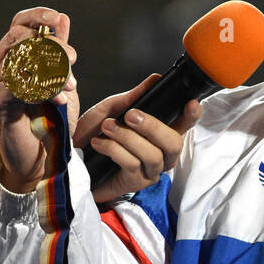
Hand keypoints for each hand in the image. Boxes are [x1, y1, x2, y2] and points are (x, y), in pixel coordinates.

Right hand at [0, 7, 78, 192]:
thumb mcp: (61, 78)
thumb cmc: (49, 116)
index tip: (57, 17)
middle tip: (73, 59)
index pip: (19, 23)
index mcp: (14, 54)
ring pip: (21, 61)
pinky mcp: (0, 103)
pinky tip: (58, 100)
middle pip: (20, 37)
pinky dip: (43, 92)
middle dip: (51, 45)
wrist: (39, 154)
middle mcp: (0, 64)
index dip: (37, 15)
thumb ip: (60, 51)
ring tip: (69, 86)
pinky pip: (19, 87)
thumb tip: (63, 20)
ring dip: (52, 71)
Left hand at [74, 76, 201, 202]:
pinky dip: (114, 149)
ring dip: (127, 137)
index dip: (191, 116)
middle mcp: (161, 154)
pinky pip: (132, 164)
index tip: (191, 103)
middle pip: (174, 143)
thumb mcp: (112, 110)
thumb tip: (155, 79)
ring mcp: (150, 171)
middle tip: (130, 115)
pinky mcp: (134, 183)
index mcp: (159, 135)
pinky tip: (99, 143)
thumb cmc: (93, 135)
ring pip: (153, 155)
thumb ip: (134, 97)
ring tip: (107, 128)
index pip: (184, 126)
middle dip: (153, 126)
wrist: (71, 159)